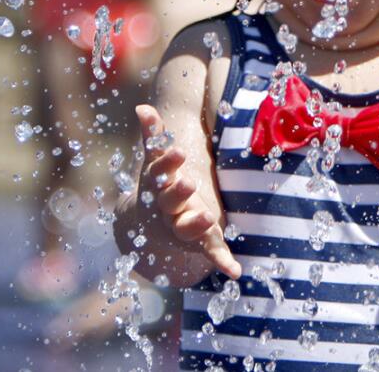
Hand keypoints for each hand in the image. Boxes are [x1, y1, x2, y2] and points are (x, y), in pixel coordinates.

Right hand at [132, 104, 241, 278]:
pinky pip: (210, 253)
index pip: (160, 171)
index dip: (168, 163)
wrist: (150, 228)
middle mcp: (166, 209)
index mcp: (158, 185)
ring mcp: (180, 228)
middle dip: (178, 193)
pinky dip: (222, 263)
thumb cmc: (159, 186)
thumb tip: (142, 106)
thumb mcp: (155, 162)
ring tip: (208, 218)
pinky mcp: (198, 244)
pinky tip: (236, 272)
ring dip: (195, 225)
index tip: (179, 151)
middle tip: (189, 183)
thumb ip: (154, 135)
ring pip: (186, 229)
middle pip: (169, 202)